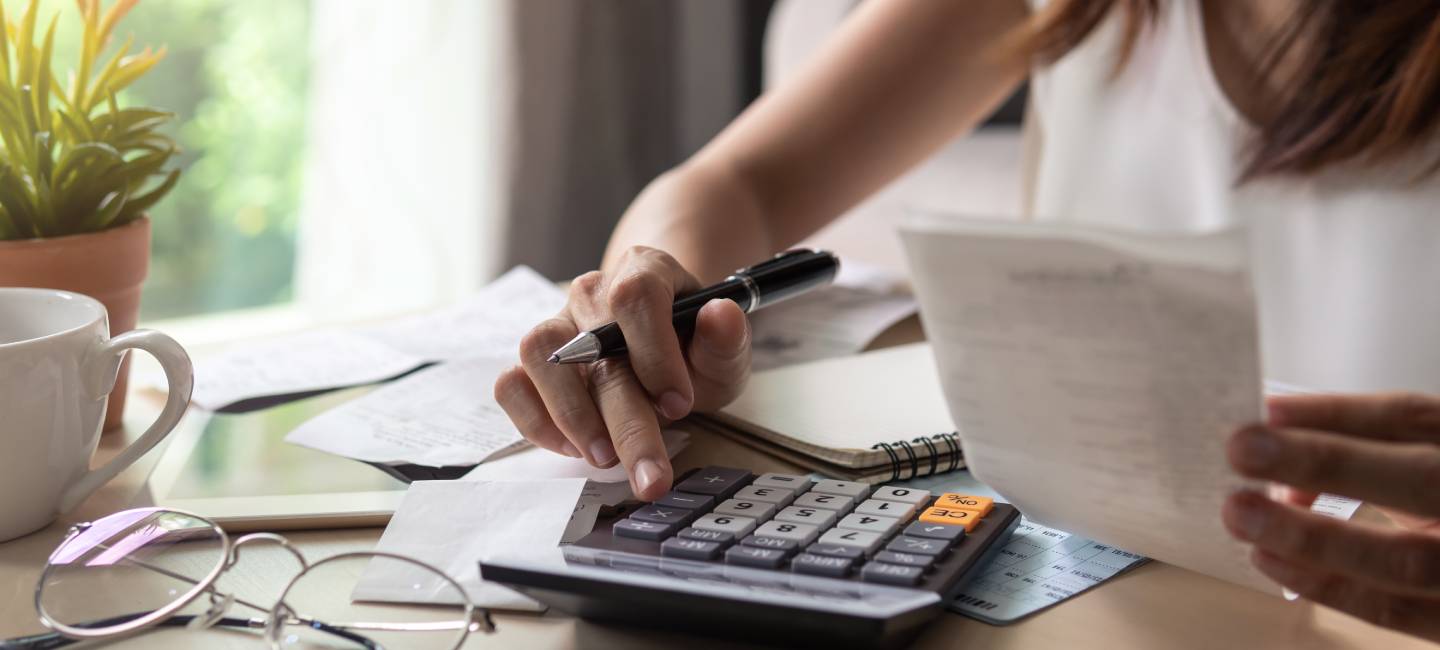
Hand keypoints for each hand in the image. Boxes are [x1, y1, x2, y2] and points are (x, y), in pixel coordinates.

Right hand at [493, 246, 751, 499]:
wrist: (663, 354)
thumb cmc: (691, 351)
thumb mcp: (722, 352)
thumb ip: (726, 339)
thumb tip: (720, 315)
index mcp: (644, 271)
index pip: (636, 295)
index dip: (655, 352)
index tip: (679, 404)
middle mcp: (593, 293)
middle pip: (593, 343)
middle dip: (626, 421)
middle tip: (651, 475)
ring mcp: (556, 324)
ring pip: (539, 355)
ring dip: (572, 415)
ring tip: (605, 457)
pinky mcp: (531, 363)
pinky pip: (511, 384)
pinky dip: (535, 421)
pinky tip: (573, 448)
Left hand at [1222, 392, 1439, 640]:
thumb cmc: (1434, 500)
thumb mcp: (1418, 461)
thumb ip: (1363, 457)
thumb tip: (1279, 470)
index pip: (1412, 418)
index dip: (1337, 412)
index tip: (1267, 411)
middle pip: (1417, 478)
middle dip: (1323, 463)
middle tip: (1243, 451)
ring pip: (1405, 558)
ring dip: (1311, 536)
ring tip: (1242, 514)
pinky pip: (1393, 610)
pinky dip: (1327, 586)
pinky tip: (1272, 560)